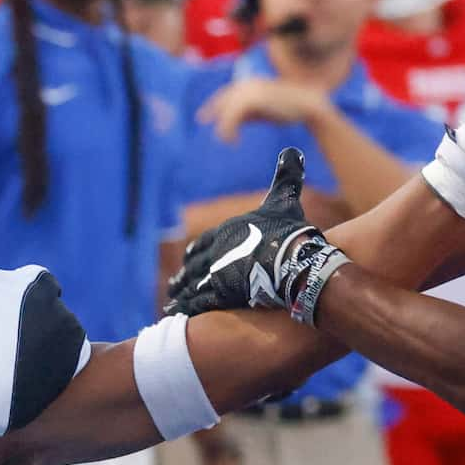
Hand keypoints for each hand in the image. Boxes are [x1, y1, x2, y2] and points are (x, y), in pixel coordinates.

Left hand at [167, 149, 344, 324]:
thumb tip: (292, 151)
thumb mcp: (285, 200)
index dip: (198, 250)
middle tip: (175, 283)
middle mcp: (216, 251)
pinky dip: (186, 308)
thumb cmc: (289, 230)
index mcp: (227, 231)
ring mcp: (216, 273)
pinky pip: (197, 302)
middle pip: (194, 265)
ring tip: (172, 301)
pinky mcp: (220, 294)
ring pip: (192, 284)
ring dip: (181, 293)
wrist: (292, 258)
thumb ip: (286, 177)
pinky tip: (177, 313)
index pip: (206, 241)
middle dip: (185, 275)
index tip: (189, 256)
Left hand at [195, 75, 319, 145]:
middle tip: (202, 122)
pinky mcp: (254, 100)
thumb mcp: (264, 111)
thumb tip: (233, 122)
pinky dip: (230, 131)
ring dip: (225, 128)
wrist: (308, 105)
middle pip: (223, 100)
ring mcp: (251, 91)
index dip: (213, 105)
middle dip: (212, 112)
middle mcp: (248, 84)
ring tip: (229, 141)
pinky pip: (233, 118)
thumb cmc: (288, 109)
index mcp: (251, 84)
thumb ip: (249, 113)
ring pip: (227, 111)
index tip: (202, 117)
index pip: (226, 94)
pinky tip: (233, 141)